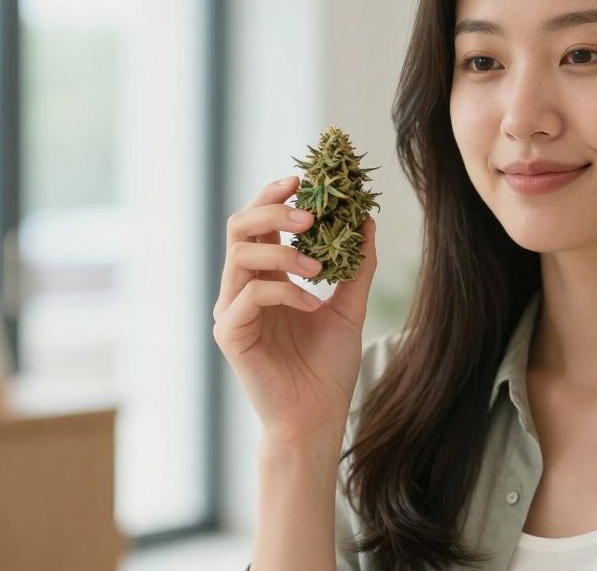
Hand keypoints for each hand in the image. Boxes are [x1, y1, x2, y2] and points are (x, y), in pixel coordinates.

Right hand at [213, 175, 378, 448]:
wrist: (318, 416)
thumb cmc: (328, 366)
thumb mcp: (350, 306)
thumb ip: (356, 265)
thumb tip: (366, 218)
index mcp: (265, 277)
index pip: (259, 223)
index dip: (274, 195)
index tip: (302, 179)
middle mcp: (241, 289)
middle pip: (240, 227)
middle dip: (273, 211)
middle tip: (310, 214)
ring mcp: (231, 311)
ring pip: (242, 255)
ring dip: (285, 252)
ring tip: (320, 265)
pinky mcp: (230, 334)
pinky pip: (250, 295)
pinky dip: (286, 292)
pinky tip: (314, 305)